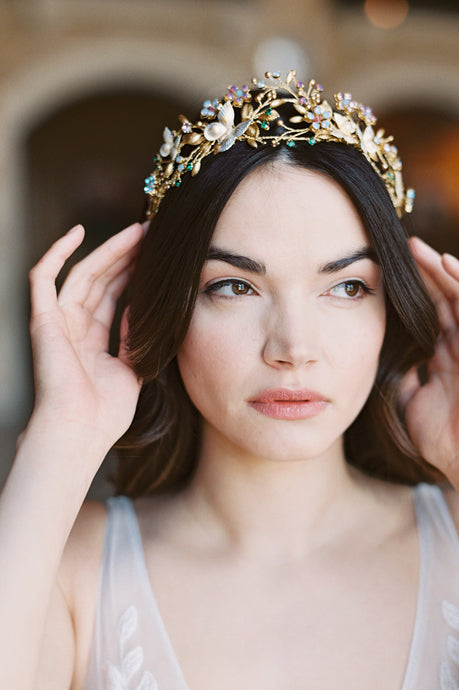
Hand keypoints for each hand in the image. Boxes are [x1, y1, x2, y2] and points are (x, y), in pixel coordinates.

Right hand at [28, 223, 143, 449]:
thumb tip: (143, 309)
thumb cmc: (105, 414)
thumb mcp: (133, 371)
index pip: (114, 297)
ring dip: (109, 251)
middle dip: (127, 256)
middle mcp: (73, 329)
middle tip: (152, 234)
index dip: (134, 275)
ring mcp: (57, 323)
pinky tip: (77, 232)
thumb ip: (135, 340)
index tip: (157, 257)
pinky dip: (57, 252)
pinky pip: (43, 278)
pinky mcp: (42, 320)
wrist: (81, 431)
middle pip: (101, 281)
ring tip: (136, 231)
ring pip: (83, 274)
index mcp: (93, 342)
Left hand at [400, 237, 458, 487]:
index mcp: (445, 356)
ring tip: (418, 247)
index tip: (390, 272)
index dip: (413, 291)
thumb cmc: (440, 436)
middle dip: (424, 271)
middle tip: (401, 248)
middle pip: (444, 296)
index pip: (430, 313)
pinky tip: (446, 262)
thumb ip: (406, 375)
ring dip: (442, 267)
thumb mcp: (409, 399)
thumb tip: (394, 359)